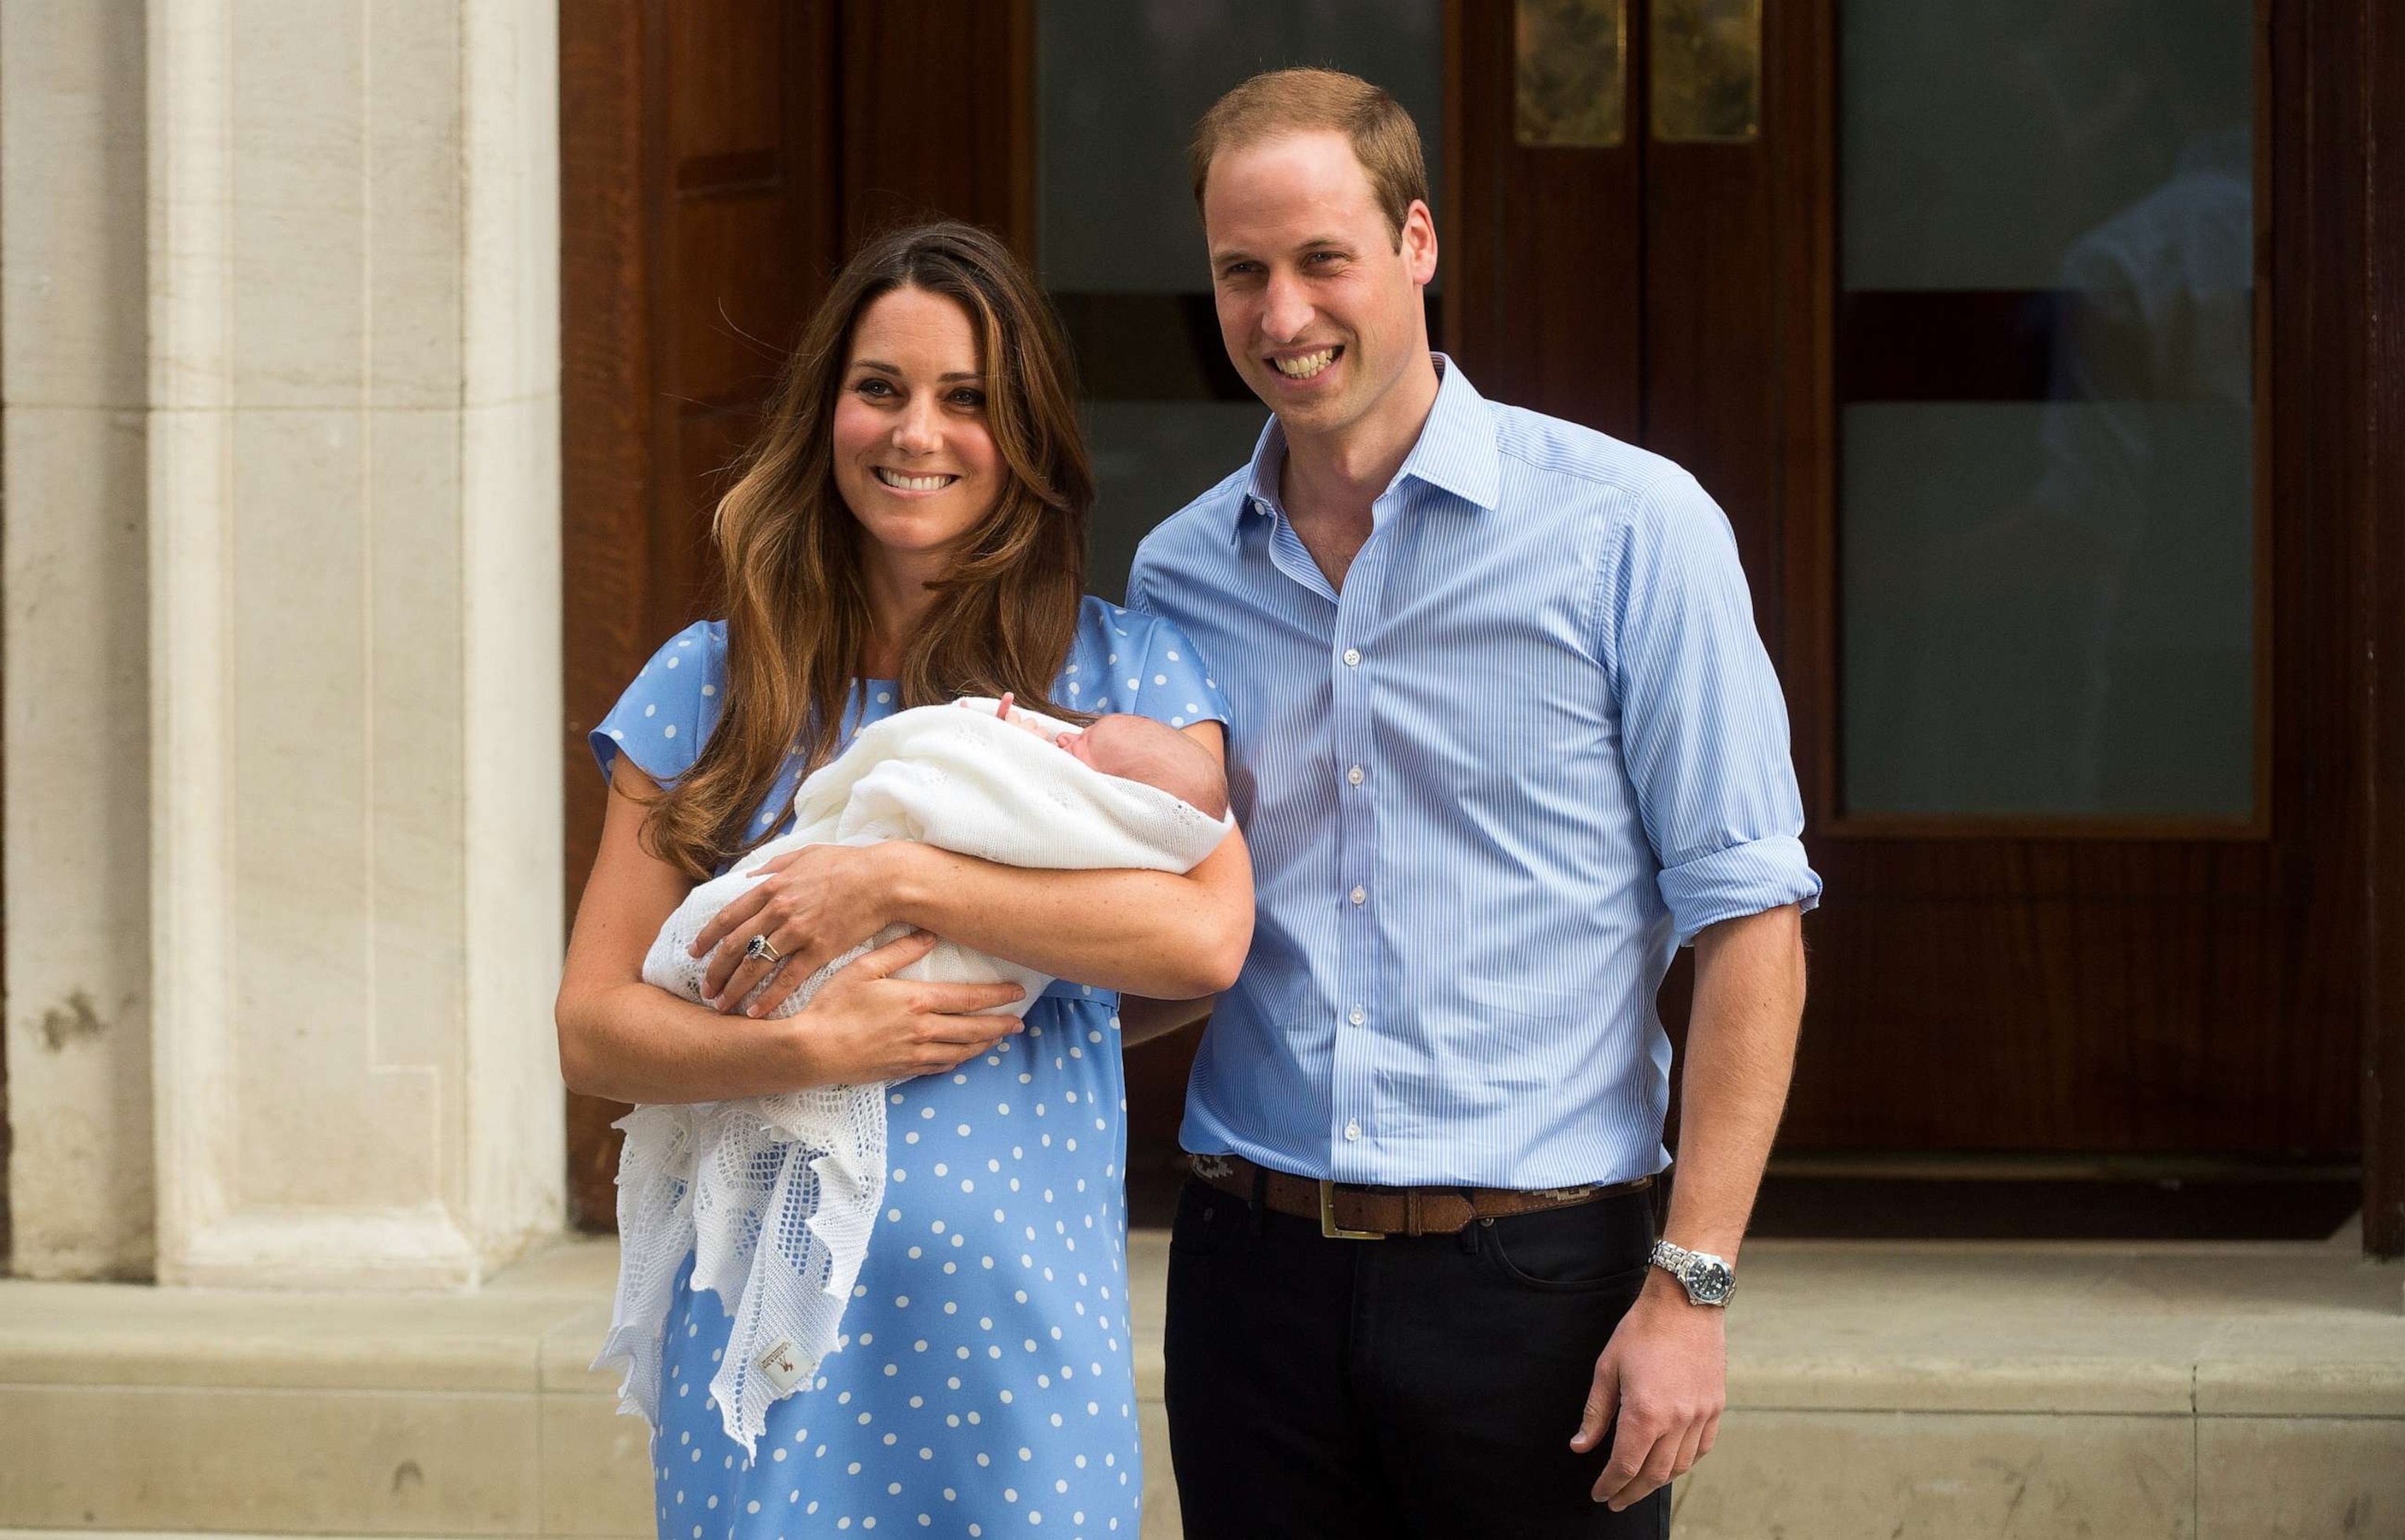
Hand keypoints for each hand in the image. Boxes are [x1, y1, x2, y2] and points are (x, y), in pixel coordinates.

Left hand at [695, 842, 905, 1014]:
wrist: (884, 880)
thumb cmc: (848, 864)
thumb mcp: (805, 854)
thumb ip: (775, 865)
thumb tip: (752, 876)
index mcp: (772, 887)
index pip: (727, 917)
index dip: (706, 937)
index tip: (694, 953)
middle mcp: (778, 910)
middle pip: (734, 946)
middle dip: (715, 971)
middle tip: (704, 989)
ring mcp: (798, 932)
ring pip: (755, 966)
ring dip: (734, 989)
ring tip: (721, 1006)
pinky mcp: (819, 950)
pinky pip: (787, 979)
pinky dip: (768, 998)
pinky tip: (756, 1013)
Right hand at [790, 929, 1026, 1081]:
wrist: (812, 1050)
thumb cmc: (833, 1005)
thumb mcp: (863, 968)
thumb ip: (899, 951)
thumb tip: (928, 935)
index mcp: (918, 1001)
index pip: (969, 998)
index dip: (997, 996)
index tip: (1018, 993)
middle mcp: (923, 1030)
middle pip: (973, 1028)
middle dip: (999, 1025)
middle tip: (1019, 1023)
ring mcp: (914, 1054)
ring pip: (960, 1051)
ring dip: (983, 1044)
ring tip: (998, 1039)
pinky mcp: (901, 1070)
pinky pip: (939, 1067)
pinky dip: (957, 1061)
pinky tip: (962, 1057)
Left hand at [1570, 1270, 1726, 1509]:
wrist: (1684, 1302)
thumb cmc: (1641, 1330)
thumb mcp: (1607, 1369)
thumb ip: (1595, 1413)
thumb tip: (1581, 1446)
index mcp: (1645, 1413)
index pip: (1625, 1465)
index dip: (1610, 1484)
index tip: (1600, 1495)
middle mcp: (1676, 1420)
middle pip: (1653, 1474)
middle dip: (1632, 1491)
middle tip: (1616, 1499)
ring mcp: (1700, 1415)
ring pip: (1680, 1465)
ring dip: (1658, 1481)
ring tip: (1640, 1485)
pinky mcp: (1715, 1406)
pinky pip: (1703, 1447)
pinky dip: (1685, 1462)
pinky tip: (1672, 1462)